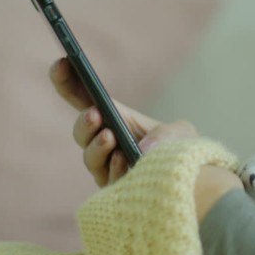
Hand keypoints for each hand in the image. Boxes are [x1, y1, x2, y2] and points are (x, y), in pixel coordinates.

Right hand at [50, 57, 198, 185]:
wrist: (192, 184)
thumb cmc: (180, 151)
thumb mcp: (180, 134)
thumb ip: (168, 134)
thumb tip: (143, 150)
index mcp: (113, 118)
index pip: (81, 98)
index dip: (67, 81)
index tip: (62, 63)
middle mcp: (104, 142)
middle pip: (81, 132)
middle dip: (84, 122)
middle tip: (95, 114)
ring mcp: (106, 168)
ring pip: (90, 158)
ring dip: (97, 146)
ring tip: (109, 137)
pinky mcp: (113, 191)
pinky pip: (107, 181)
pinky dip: (114, 169)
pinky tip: (122, 160)